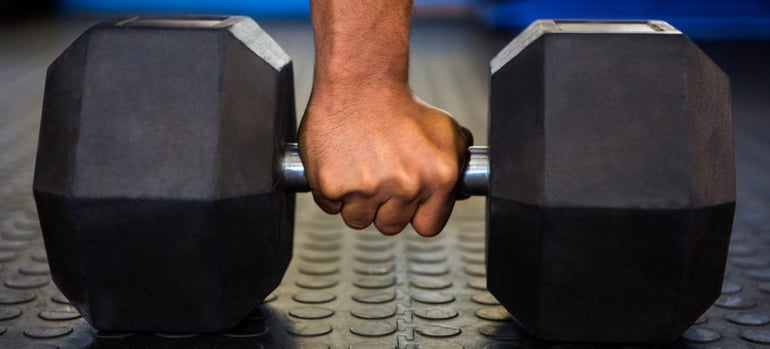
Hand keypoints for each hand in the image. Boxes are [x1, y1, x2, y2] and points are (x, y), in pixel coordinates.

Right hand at [298, 85, 471, 235]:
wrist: (361, 82)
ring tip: (360, 167)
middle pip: (390, 225)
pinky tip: (341, 164)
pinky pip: (330, 206)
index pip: (427, 227)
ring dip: (356, 201)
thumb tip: (461, 192)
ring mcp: (367, 187)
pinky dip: (331, 190)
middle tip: (379, 174)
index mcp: (438, 177)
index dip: (415, 214)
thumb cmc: (400, 106)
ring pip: (358, 219)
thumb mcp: (444, 131)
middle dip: (384, 206)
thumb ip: (459, 163)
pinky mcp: (333, 185)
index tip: (407, 201)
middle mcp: (406, 184)